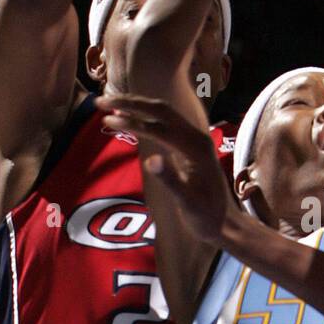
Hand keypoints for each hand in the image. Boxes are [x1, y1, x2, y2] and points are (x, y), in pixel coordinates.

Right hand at [97, 95, 236, 243]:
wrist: (224, 222)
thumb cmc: (205, 216)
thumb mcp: (187, 202)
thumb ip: (170, 179)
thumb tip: (150, 160)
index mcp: (196, 148)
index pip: (159, 126)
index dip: (131, 121)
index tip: (106, 119)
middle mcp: (196, 137)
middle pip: (160, 109)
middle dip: (130, 103)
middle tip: (100, 101)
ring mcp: (194, 139)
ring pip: (162, 112)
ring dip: (136, 106)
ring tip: (108, 105)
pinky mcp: (189, 144)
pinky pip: (165, 122)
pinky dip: (144, 116)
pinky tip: (128, 118)